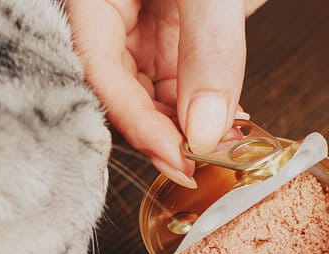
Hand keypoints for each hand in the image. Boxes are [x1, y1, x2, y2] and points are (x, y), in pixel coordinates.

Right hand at [65, 0, 266, 187]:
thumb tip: (205, 126)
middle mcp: (115, 15)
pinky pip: (183, 78)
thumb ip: (208, 47)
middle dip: (164, 132)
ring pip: (154, 93)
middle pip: (122, 92)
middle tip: (201, 163)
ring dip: (188, 127)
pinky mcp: (177, 28)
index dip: (137, 123)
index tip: (177, 159)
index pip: (99, 73)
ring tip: (224, 148)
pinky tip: (228, 125)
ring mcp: (145, 22)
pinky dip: (206, 107)